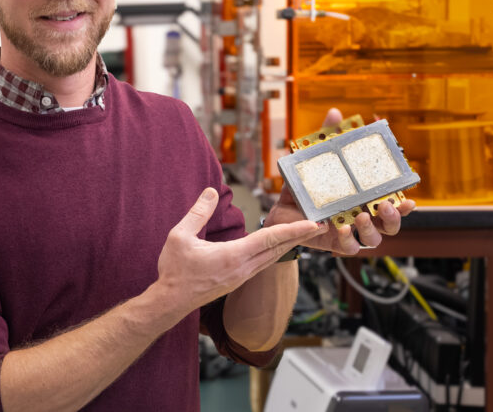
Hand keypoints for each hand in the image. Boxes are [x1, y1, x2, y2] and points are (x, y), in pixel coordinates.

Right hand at [154, 188, 324, 315]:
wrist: (171, 301)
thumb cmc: (175, 270)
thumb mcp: (180, 236)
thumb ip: (198, 212)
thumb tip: (212, 191)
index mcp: (233, 256)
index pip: (269, 239)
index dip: (293, 229)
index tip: (313, 223)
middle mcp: (243, 268)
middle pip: (279, 249)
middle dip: (301, 236)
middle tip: (321, 224)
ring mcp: (242, 276)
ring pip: (273, 257)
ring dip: (290, 244)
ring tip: (305, 233)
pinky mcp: (238, 280)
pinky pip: (264, 263)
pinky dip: (277, 251)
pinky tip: (279, 247)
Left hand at [265, 107, 415, 254]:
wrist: (282, 213)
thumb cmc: (307, 188)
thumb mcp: (315, 161)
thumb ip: (327, 138)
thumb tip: (335, 113)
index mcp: (365, 199)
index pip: (393, 203)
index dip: (404, 205)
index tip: (409, 199)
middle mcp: (363, 217)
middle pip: (391, 225)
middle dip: (393, 217)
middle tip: (383, 206)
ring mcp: (351, 233)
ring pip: (374, 239)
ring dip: (370, 229)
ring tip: (359, 216)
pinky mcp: (335, 244)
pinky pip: (349, 249)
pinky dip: (347, 241)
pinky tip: (340, 230)